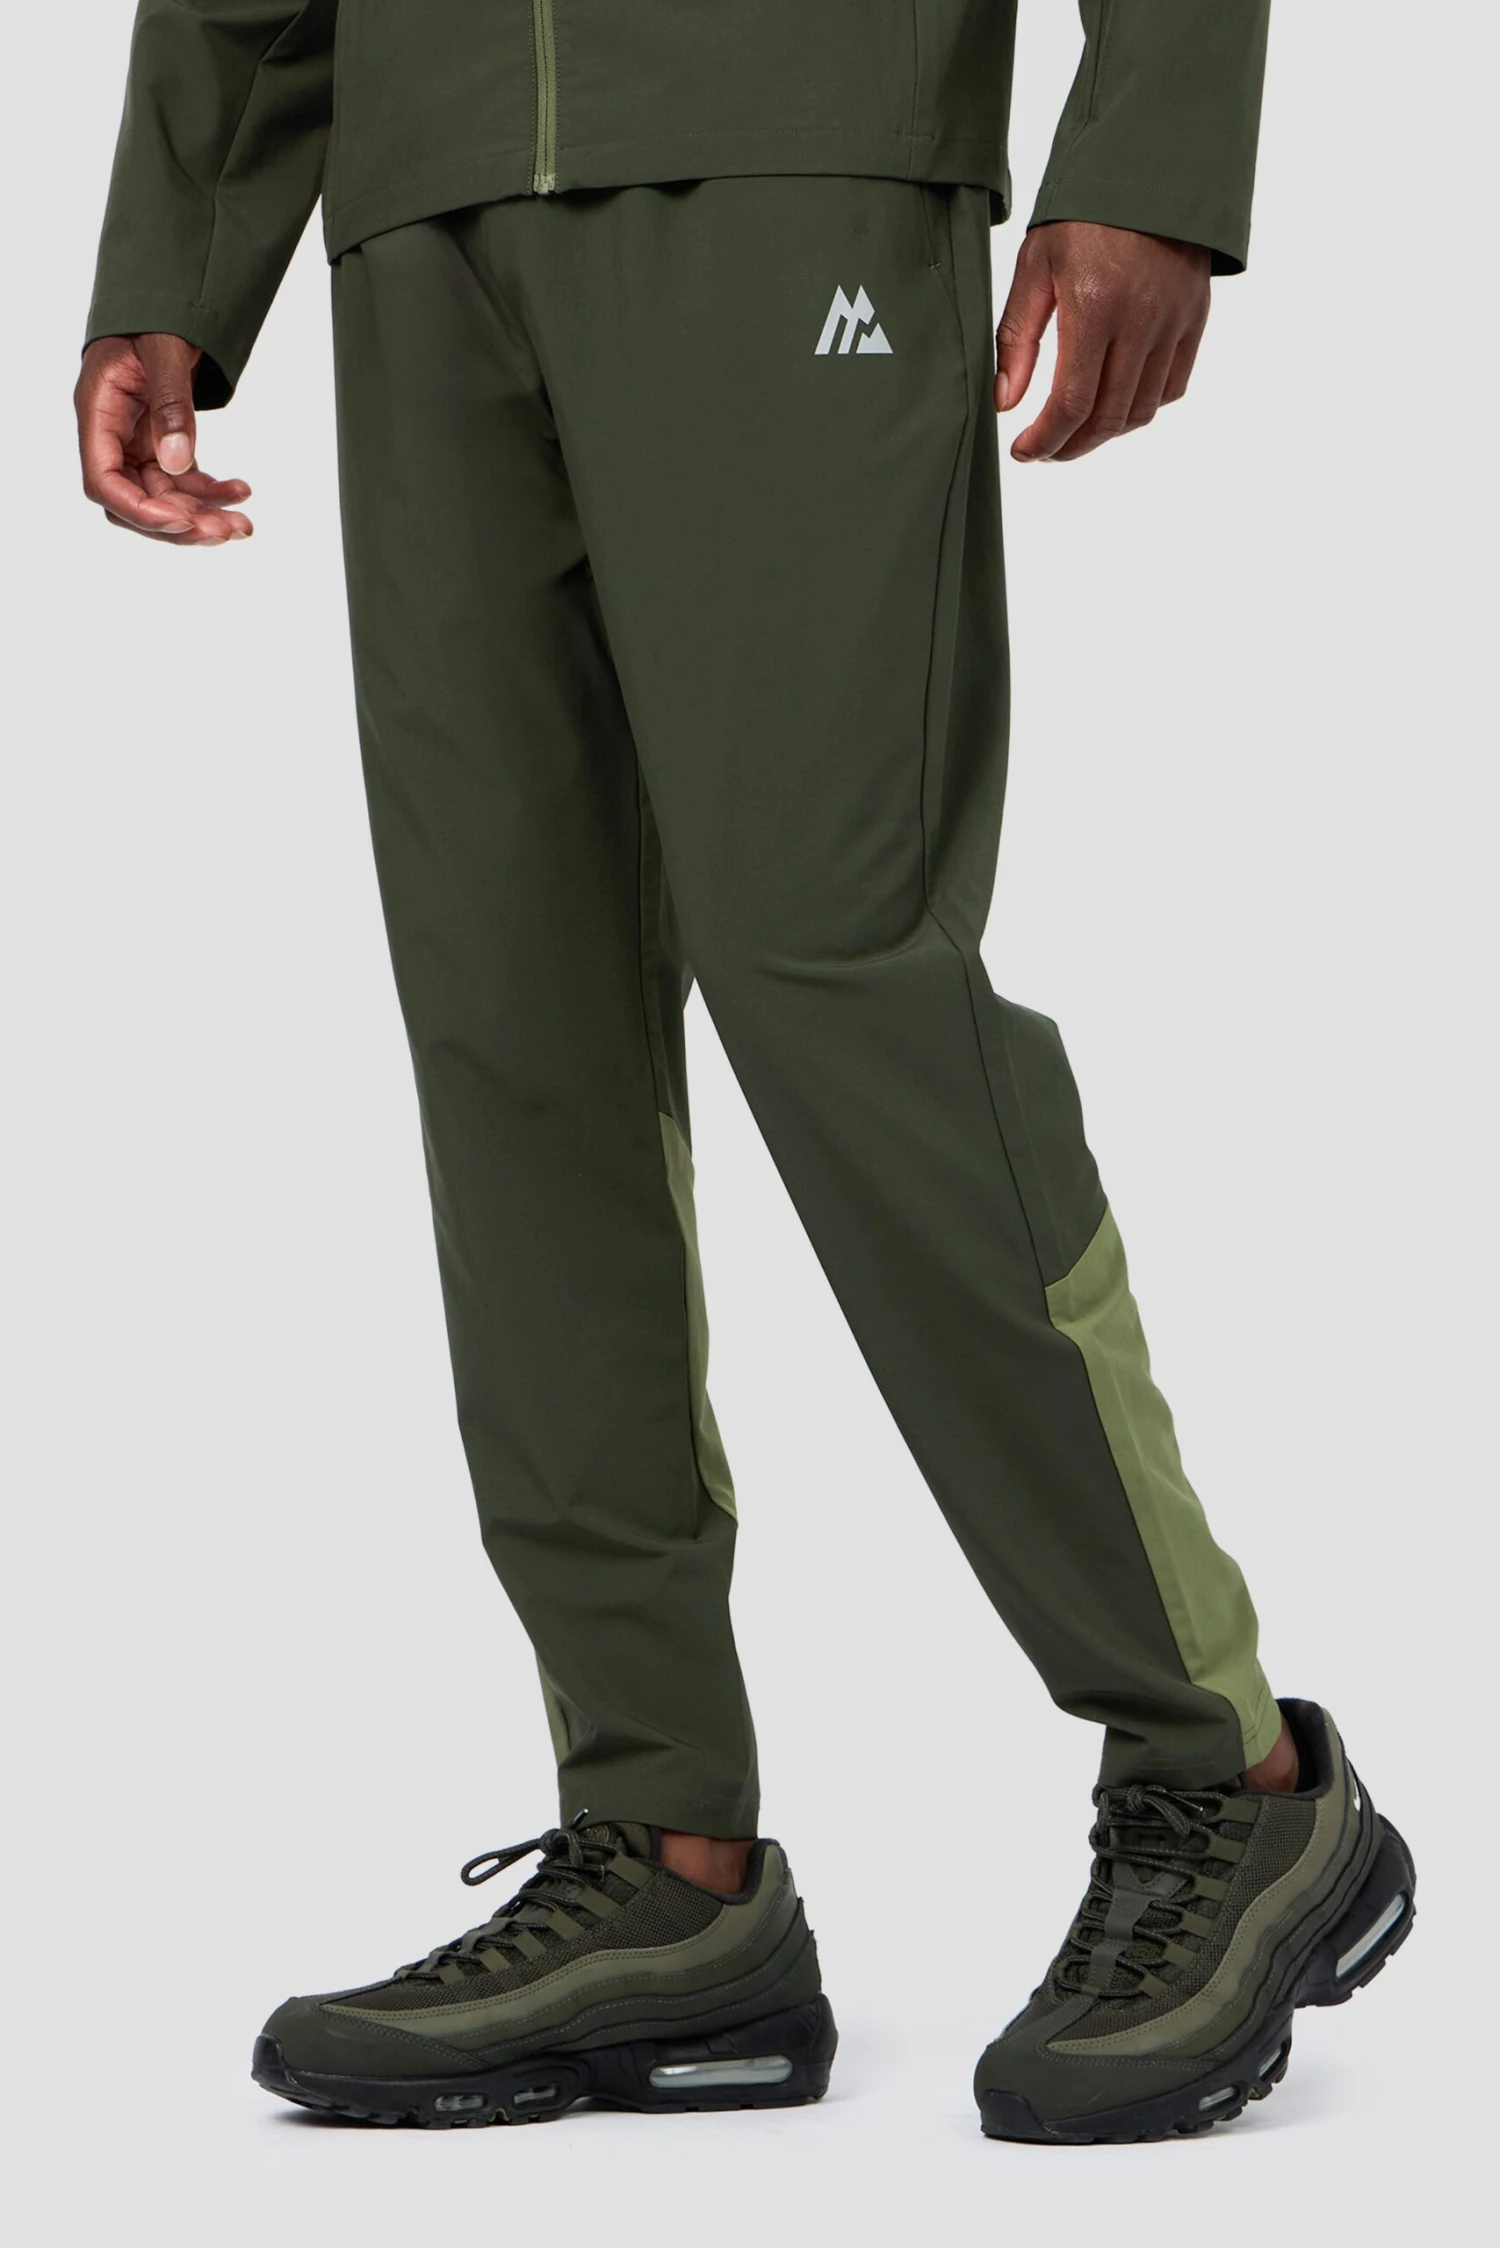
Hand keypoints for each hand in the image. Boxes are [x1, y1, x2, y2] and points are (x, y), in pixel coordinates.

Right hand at [76, 334, 251, 543]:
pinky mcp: (161, 442)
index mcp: (99, 411)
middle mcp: (114, 434)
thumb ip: (170, 404)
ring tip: (243, 523)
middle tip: (227, 530)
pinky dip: (211, 493)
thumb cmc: (156, 316)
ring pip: (164, 499)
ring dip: (203, 516)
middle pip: (136, 501)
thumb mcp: (164, 350)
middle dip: (181, 523)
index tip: (182, 520)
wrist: (167, 298)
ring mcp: (137, 441)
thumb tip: (177, 462)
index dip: (139, 510)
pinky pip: (183, 481)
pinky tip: (240, 491)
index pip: (103, 481)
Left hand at [995, 222, 1210, 463]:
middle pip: (1108, 418)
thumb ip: (1017, 338)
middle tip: (1046, 450)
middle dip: (1072, 446)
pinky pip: (1172, 386)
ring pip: (1141, 410)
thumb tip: (1005, 402)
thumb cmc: (1084, 212)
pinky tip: (1115, 403)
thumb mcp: (1036, 265)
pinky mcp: (1195, 317)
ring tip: (1076, 431)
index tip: (1023, 451)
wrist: (1151, 165)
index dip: (1045, 440)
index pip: (1072, 403)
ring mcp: (1174, 321)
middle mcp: (1141, 320)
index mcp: (1095, 307)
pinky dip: (1142, 407)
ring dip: (1105, 433)